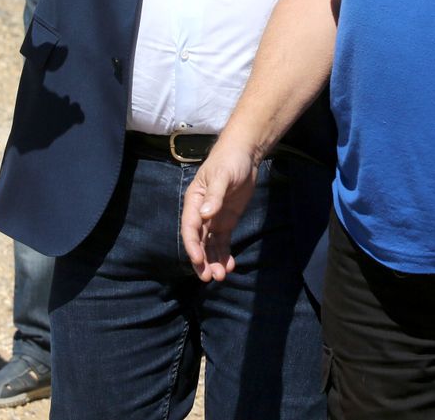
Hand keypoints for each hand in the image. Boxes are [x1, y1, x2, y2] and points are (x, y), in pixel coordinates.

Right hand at [180, 141, 258, 281]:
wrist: (244, 155)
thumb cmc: (229, 161)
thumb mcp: (222, 176)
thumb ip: (214, 196)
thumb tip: (204, 215)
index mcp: (193, 201)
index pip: (190, 227)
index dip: (192, 245)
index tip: (198, 260)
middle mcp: (201, 213)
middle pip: (198, 241)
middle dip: (202, 260)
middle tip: (209, 278)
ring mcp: (214, 219)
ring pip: (210, 245)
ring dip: (213, 261)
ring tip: (221, 277)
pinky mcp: (226, 222)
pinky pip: (223, 242)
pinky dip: (224, 254)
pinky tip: (229, 266)